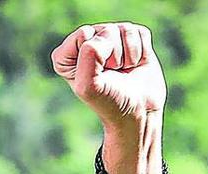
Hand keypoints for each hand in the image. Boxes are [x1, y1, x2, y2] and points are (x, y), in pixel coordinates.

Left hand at [51, 23, 165, 129]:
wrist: (138, 110)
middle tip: (112, 74)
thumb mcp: (89, 85)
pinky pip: (139, 32)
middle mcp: (85, 44)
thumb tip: (103, 36)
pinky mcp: (131, 39)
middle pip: (106, 31)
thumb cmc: (109, 101)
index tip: (97, 74)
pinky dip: (141, 50)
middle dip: (113, 54)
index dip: (94, 53)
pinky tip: (133, 65)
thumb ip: (89, 57)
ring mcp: (109, 40)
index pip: (83, 34)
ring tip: (122, 70)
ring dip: (128, 54)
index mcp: (66, 56)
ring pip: (124, 29)